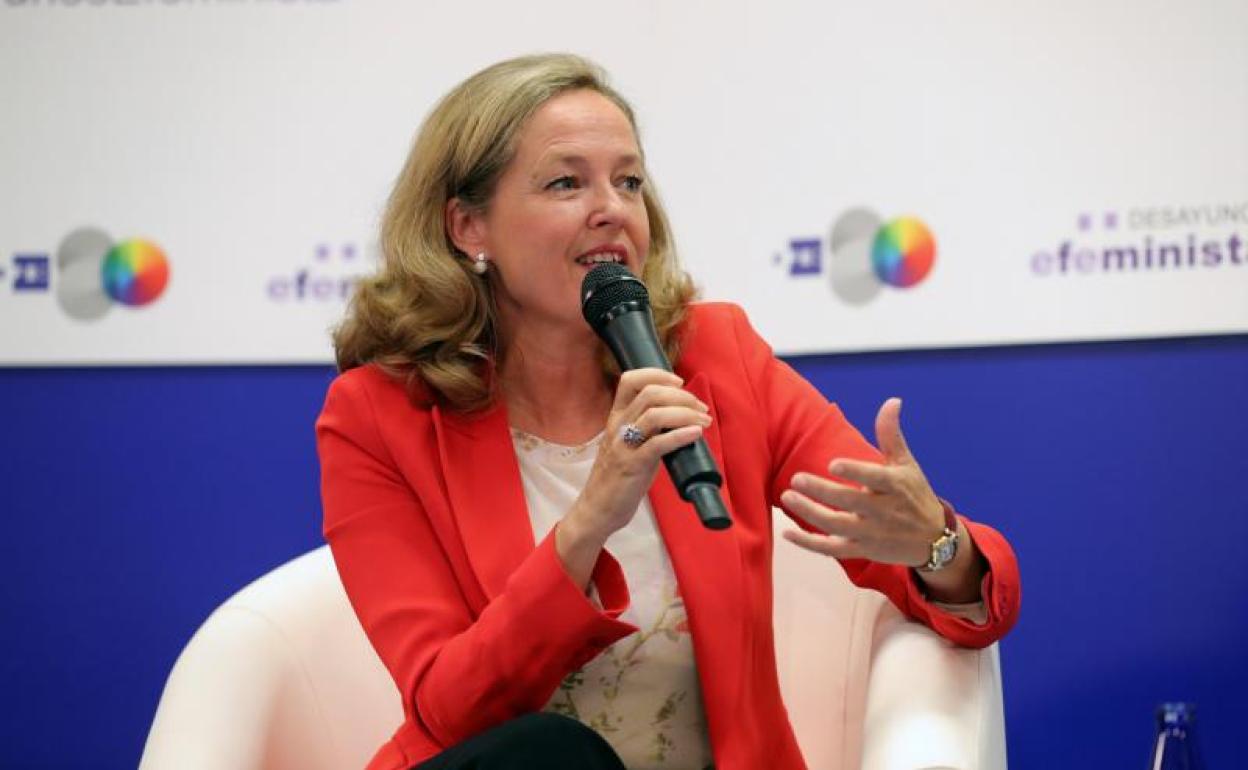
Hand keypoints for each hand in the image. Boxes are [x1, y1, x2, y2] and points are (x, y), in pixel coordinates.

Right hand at [556, 368, 709, 586]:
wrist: (598, 509)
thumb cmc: (617, 477)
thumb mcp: (628, 444)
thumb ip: (647, 428)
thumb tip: (679, 416)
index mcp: (615, 417)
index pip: (630, 380)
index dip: (657, 374)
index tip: (679, 382)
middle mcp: (618, 426)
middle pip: (650, 393)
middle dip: (681, 396)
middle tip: (700, 408)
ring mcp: (624, 446)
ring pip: (655, 415)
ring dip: (686, 413)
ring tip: (704, 422)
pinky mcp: (632, 466)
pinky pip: (658, 445)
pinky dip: (681, 435)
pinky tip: (696, 434)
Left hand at [780, 397, 945, 567]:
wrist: (933, 539)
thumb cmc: (914, 494)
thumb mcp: (906, 464)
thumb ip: (891, 434)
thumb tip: (892, 400)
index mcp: (895, 486)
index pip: (875, 479)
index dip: (855, 472)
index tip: (833, 464)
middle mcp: (884, 511)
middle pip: (850, 503)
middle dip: (822, 491)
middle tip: (796, 478)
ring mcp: (872, 533)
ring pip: (838, 526)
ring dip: (810, 514)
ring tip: (787, 497)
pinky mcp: (862, 550)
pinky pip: (832, 550)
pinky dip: (809, 544)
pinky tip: (787, 534)